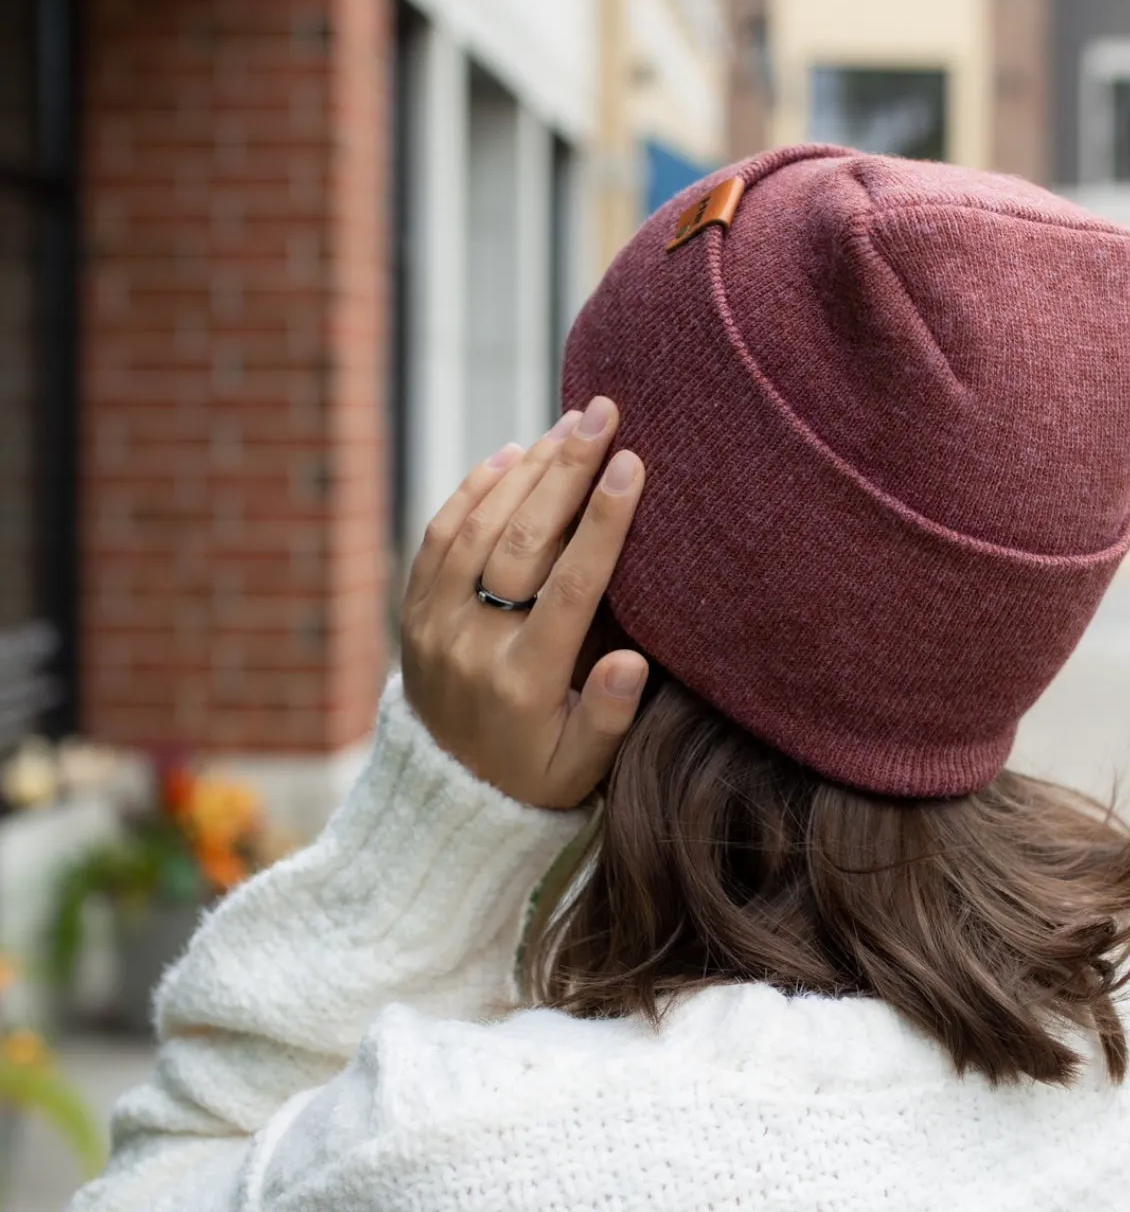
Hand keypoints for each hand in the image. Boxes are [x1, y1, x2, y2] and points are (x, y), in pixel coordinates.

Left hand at [399, 397, 648, 808]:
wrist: (448, 797)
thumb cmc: (535, 777)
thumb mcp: (582, 769)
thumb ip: (609, 717)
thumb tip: (633, 660)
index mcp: (523, 680)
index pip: (570, 586)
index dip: (603, 522)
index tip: (633, 465)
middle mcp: (472, 645)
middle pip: (521, 540)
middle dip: (566, 471)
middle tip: (604, 415)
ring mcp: (434, 624)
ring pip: (477, 527)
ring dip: (525, 470)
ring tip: (569, 426)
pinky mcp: (413, 612)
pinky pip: (439, 537)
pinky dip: (473, 491)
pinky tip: (511, 455)